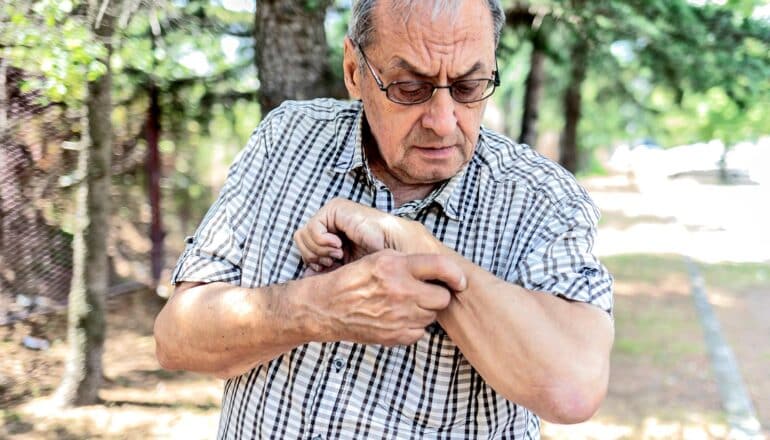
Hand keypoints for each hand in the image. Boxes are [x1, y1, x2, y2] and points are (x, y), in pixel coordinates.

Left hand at [294, 198, 439, 271]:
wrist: (391, 251)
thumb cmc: (372, 260)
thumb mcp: (342, 269)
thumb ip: (324, 270)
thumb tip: (303, 278)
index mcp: (328, 235)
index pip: (303, 248)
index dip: (312, 261)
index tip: (330, 267)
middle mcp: (328, 222)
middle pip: (300, 241)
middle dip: (314, 256)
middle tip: (334, 260)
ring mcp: (330, 214)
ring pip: (303, 235)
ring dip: (320, 249)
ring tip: (339, 253)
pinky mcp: (334, 208)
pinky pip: (313, 229)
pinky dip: (323, 242)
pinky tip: (339, 245)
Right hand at [311, 250, 465, 345]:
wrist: (328, 307)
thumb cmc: (353, 280)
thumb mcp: (378, 258)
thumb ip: (409, 261)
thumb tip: (439, 268)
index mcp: (396, 266)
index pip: (440, 267)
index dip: (455, 275)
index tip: (460, 280)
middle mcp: (400, 291)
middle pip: (442, 297)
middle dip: (436, 294)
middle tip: (423, 291)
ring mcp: (399, 316)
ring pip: (432, 315)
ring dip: (424, 310)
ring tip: (406, 303)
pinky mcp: (396, 336)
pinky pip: (420, 332)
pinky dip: (414, 326)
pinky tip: (398, 317)